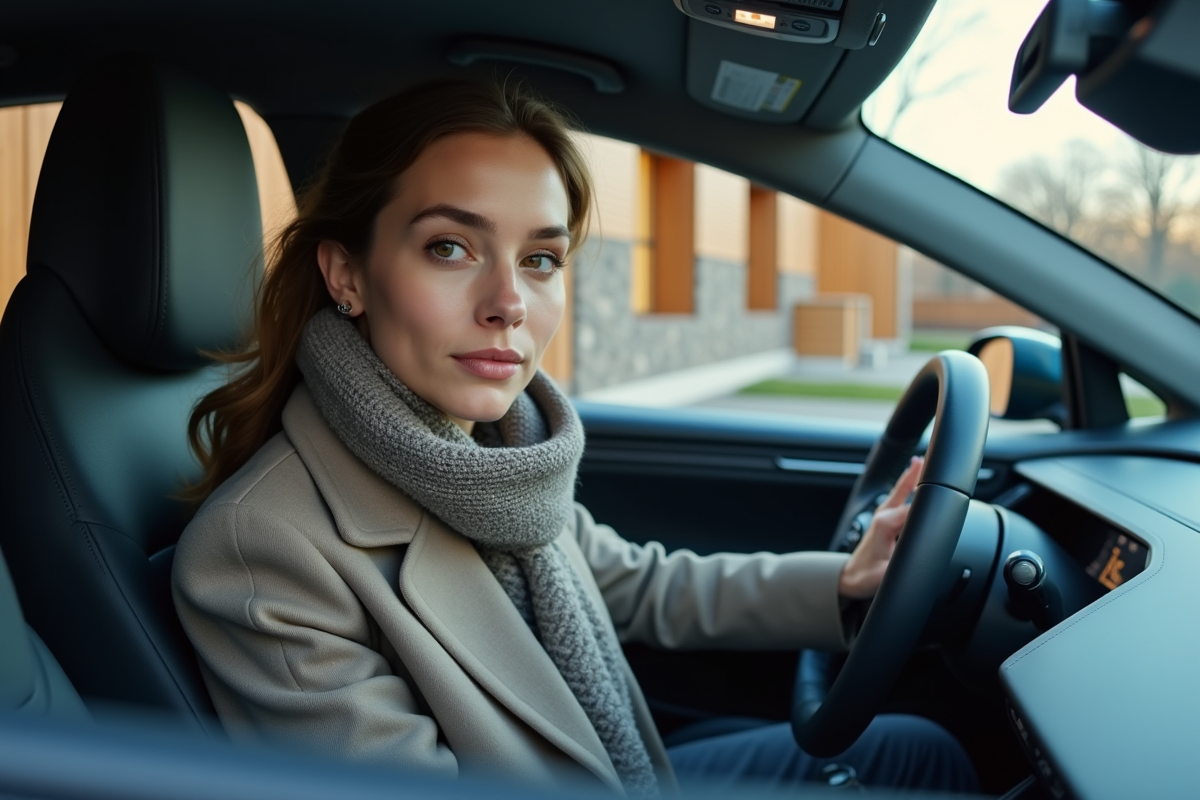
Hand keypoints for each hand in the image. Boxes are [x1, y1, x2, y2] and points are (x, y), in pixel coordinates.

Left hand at [837, 456, 923, 600]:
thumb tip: (915, 558)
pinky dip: (909, 483)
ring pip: (902, 490)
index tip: (943, 490)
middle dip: (918, 474)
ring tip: (924, 459)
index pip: (912, 506)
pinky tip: (914, 474)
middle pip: (905, 489)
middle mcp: (883, 514)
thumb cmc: (865, 576)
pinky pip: (899, 495)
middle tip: (931, 458)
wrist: (851, 577)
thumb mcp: (884, 575)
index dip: (928, 498)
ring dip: (913, 475)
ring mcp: (883, 515)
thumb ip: (899, 565)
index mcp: (885, 523)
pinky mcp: (884, 518)